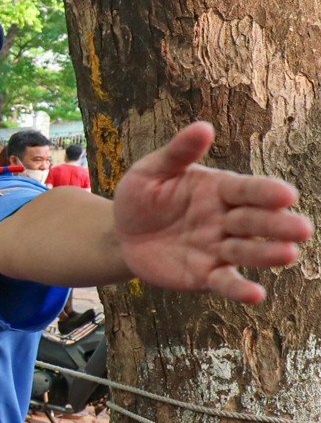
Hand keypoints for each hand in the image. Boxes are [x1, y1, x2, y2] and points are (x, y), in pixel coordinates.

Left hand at [114, 122, 312, 303]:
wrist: (121, 234)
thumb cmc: (142, 196)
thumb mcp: (152, 171)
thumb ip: (177, 153)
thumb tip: (203, 127)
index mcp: (220, 189)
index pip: (248, 190)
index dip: (267, 192)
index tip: (287, 195)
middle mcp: (227, 219)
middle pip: (256, 221)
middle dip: (278, 225)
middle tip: (302, 229)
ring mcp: (218, 249)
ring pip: (247, 251)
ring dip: (267, 253)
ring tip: (289, 255)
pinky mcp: (205, 275)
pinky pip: (225, 282)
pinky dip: (240, 289)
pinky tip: (256, 295)